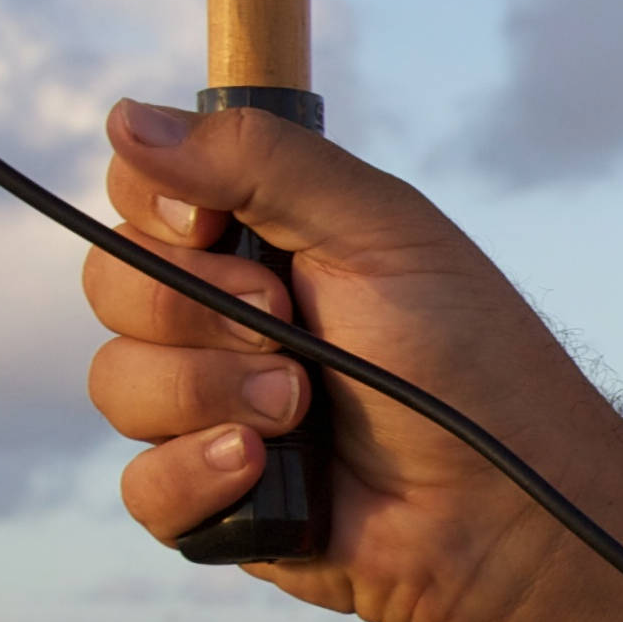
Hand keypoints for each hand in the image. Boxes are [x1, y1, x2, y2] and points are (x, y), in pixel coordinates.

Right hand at [79, 99, 622, 621]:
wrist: (510, 501)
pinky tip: (266, 472)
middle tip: (292, 327)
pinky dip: (199, 474)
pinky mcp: (214, 501)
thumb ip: (262, 162)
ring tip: (303, 410)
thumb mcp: (378, 231)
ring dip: (211, 392)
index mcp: (262, 245)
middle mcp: (225, 322)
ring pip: (116, 383)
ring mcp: (213, 412)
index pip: (141, 197)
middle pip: (113, 283)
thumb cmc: (469, 359)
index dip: (158, 206)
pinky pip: (140, 487)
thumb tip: (124, 120)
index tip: (212, 223)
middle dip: (200, 306)